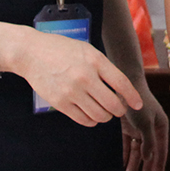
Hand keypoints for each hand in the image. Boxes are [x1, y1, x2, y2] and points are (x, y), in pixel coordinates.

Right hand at [11, 28, 144, 126]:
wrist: (31, 53)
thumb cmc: (61, 50)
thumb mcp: (87, 50)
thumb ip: (103, 67)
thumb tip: (120, 89)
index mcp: (95, 60)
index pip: (121, 83)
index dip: (132, 96)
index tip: (138, 105)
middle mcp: (85, 76)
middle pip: (113, 104)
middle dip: (120, 110)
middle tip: (119, 109)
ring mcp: (71, 91)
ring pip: (99, 115)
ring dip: (106, 116)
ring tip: (104, 111)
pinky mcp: (60, 103)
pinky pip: (83, 120)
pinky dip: (92, 121)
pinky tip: (91, 115)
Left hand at [120, 86, 168, 170]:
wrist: (124, 84)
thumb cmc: (138, 103)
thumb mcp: (145, 123)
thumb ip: (148, 141)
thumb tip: (150, 159)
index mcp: (161, 127)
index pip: (161, 152)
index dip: (159, 167)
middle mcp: (152, 128)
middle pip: (150, 153)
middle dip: (147, 169)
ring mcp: (140, 127)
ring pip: (139, 150)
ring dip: (135, 164)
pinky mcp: (129, 125)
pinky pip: (129, 144)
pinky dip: (127, 154)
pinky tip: (124, 165)